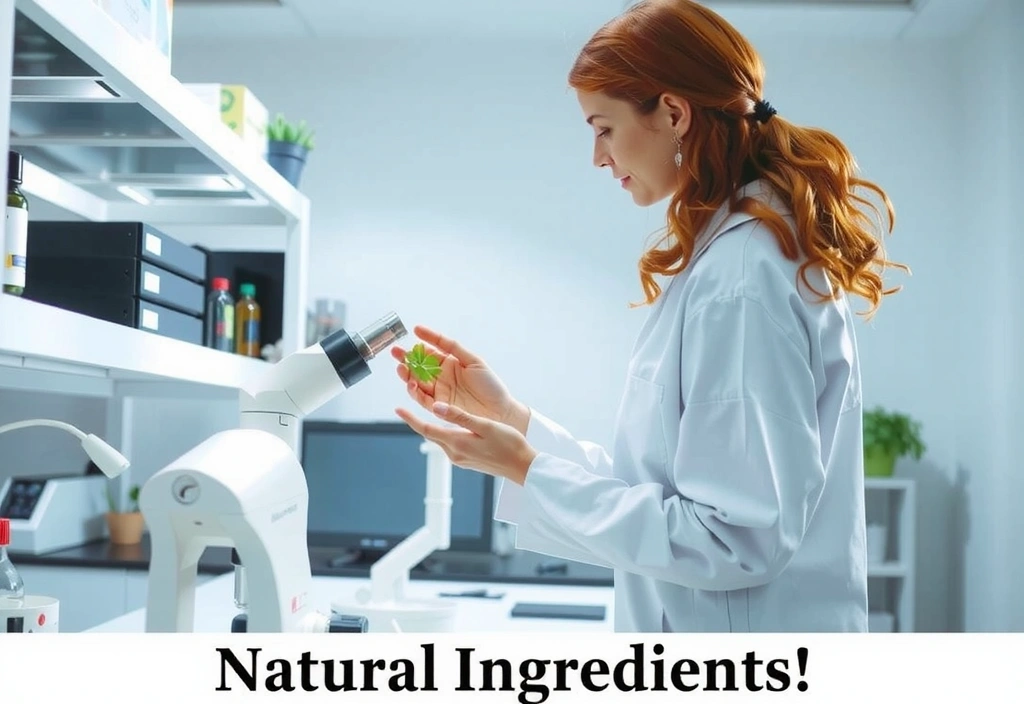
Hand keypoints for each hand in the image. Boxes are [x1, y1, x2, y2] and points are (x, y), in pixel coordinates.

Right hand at [391, 325, 529, 433]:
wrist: (500, 412)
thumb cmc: (491, 386)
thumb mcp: (473, 361)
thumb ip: (452, 347)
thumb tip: (431, 334)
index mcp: (451, 364)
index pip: (431, 352)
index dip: (421, 343)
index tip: (413, 332)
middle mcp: (442, 378)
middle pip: (419, 367)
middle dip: (407, 359)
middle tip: (396, 352)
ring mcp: (440, 392)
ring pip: (418, 383)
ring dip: (408, 376)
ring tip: (401, 368)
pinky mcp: (439, 407)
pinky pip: (423, 399)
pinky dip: (416, 392)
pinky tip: (412, 384)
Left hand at [395, 402, 537, 484]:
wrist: (523, 467)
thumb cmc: (509, 444)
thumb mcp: (484, 426)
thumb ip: (459, 417)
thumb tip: (436, 407)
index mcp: (457, 444)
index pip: (426, 429)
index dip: (410, 418)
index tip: (398, 409)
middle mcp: (455, 454)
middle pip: (431, 434)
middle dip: (419, 420)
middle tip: (410, 403)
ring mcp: (461, 459)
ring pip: (441, 438)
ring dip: (433, 426)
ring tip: (429, 409)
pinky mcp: (468, 460)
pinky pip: (451, 443)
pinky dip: (446, 432)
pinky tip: (450, 424)